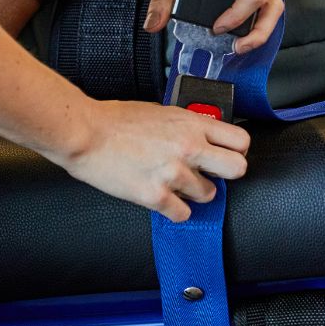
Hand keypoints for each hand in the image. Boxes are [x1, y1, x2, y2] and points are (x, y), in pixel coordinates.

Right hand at [58, 99, 250, 221]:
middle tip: (210, 174)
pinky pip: (183, 214)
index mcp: (190, 123)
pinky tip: (163, 198)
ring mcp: (174, 173)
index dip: (235, 151)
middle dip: (225, 174)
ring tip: (174, 184)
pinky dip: (174, 210)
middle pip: (237, 169)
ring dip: (194, 192)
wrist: (84, 132)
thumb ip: (185, 125)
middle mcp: (188, 147)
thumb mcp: (160, 111)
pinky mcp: (156, 195)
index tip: (225, 155)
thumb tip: (200, 137)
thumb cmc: (114, 120)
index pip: (240, 141)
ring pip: (209, 195)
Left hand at [145, 0, 283, 53]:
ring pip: (267, 0)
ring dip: (258, 23)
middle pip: (273, 4)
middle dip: (261, 31)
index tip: (216, 27)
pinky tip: (229, 23)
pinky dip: (248, 12)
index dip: (238, 18)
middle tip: (239, 48)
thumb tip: (154, 24)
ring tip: (238, 42)